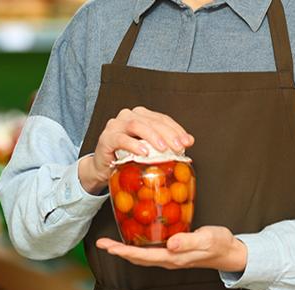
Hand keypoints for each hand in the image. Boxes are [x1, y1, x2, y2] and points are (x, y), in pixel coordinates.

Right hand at [79, 106, 193, 193]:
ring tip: (162, 149)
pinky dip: (134, 145)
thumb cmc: (128, 157)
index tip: (187, 141)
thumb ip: (169, 143)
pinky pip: (121, 139)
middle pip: (151, 121)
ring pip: (137, 125)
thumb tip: (189, 140)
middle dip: (168, 134)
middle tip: (178, 147)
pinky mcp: (106, 138)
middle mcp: (128, 116)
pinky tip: (144, 153)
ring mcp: (116, 125)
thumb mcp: (152, 150)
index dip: (176, 129)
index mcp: (141, 116)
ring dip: (152, 137)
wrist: (105, 169)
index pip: (162, 118)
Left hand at [96, 226, 246, 271]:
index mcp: (174, 257)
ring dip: (126, 250)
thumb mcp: (207, 239)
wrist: (230, 252)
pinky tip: (135, 238)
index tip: (108, 247)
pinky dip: (138, 246)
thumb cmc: (220, 244)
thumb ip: (189, 241)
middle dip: (119, 252)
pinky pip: (151, 251)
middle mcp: (170, 259)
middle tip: (102, 243)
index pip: (143, 257)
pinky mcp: (175, 251)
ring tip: (111, 243)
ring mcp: (172, 256)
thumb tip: (170, 243)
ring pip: (143, 256)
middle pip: (138, 258)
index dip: (124, 252)